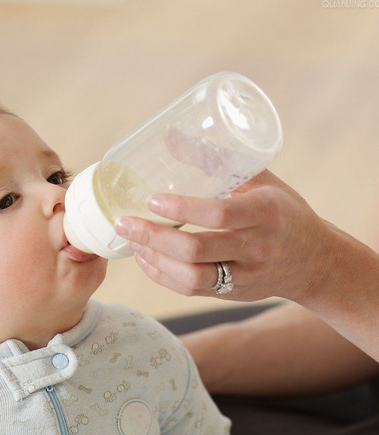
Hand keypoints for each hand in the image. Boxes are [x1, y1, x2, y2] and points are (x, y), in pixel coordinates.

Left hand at [115, 170, 333, 301]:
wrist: (314, 261)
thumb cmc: (283, 211)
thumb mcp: (260, 179)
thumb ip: (216, 159)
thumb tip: (169, 135)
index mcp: (265, 212)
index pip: (218, 214)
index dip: (181, 208)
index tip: (151, 200)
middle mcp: (256, 247)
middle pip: (196, 250)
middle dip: (153, 237)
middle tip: (124, 223)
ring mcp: (245, 275)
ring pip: (191, 277)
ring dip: (154, 260)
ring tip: (132, 241)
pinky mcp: (234, 293)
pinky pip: (192, 290)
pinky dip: (163, 276)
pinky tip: (146, 259)